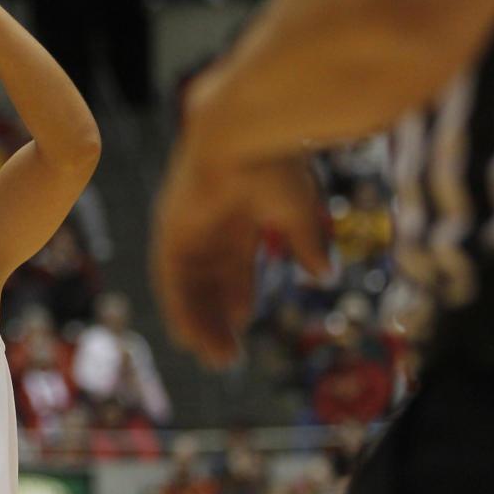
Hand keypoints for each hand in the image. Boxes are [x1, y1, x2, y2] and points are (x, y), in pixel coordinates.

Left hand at [150, 141, 329, 367]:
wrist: (243, 134)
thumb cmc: (275, 162)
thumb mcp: (299, 210)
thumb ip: (306, 241)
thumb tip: (324, 273)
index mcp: (239, 209)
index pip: (232, 259)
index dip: (237, 290)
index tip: (243, 320)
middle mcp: (207, 219)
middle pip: (208, 277)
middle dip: (217, 316)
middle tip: (228, 356)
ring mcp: (186, 224)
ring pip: (188, 284)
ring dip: (199, 321)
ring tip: (215, 359)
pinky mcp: (170, 229)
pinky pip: (169, 277)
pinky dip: (177, 307)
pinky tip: (186, 337)